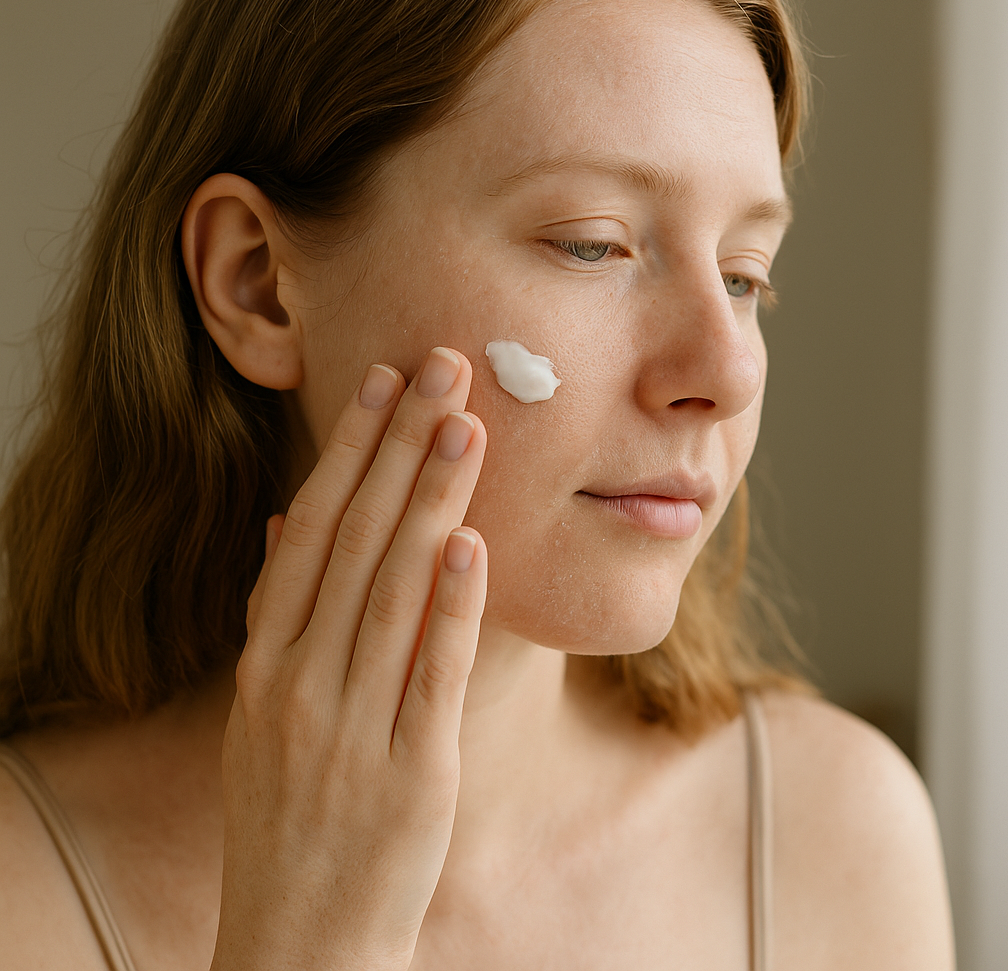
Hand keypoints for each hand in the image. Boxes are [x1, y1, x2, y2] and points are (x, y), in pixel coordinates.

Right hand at [212, 348, 486, 970]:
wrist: (299, 944)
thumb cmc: (290, 815)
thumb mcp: (262, 712)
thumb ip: (280, 615)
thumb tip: (291, 518)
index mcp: (266, 664)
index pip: (310, 530)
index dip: (348, 451)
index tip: (381, 381)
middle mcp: (300, 683)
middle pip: (356, 541)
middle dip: (400, 447)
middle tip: (442, 367)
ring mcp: (352, 727)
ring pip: (395, 591)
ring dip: (432, 501)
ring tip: (467, 425)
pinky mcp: (412, 773)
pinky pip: (431, 673)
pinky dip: (452, 605)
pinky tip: (472, 541)